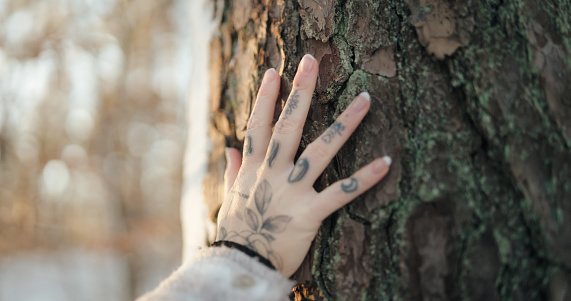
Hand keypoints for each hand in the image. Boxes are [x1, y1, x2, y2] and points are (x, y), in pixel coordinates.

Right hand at [217, 54, 391, 276]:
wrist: (241, 264)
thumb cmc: (237, 231)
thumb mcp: (231, 197)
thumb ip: (233, 170)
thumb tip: (228, 147)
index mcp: (254, 168)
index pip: (258, 125)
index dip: (265, 98)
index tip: (274, 72)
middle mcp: (272, 173)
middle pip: (288, 126)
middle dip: (299, 92)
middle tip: (312, 62)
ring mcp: (291, 191)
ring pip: (321, 150)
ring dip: (344, 124)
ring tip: (365, 99)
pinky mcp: (309, 213)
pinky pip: (341, 193)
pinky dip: (364, 179)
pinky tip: (386, 162)